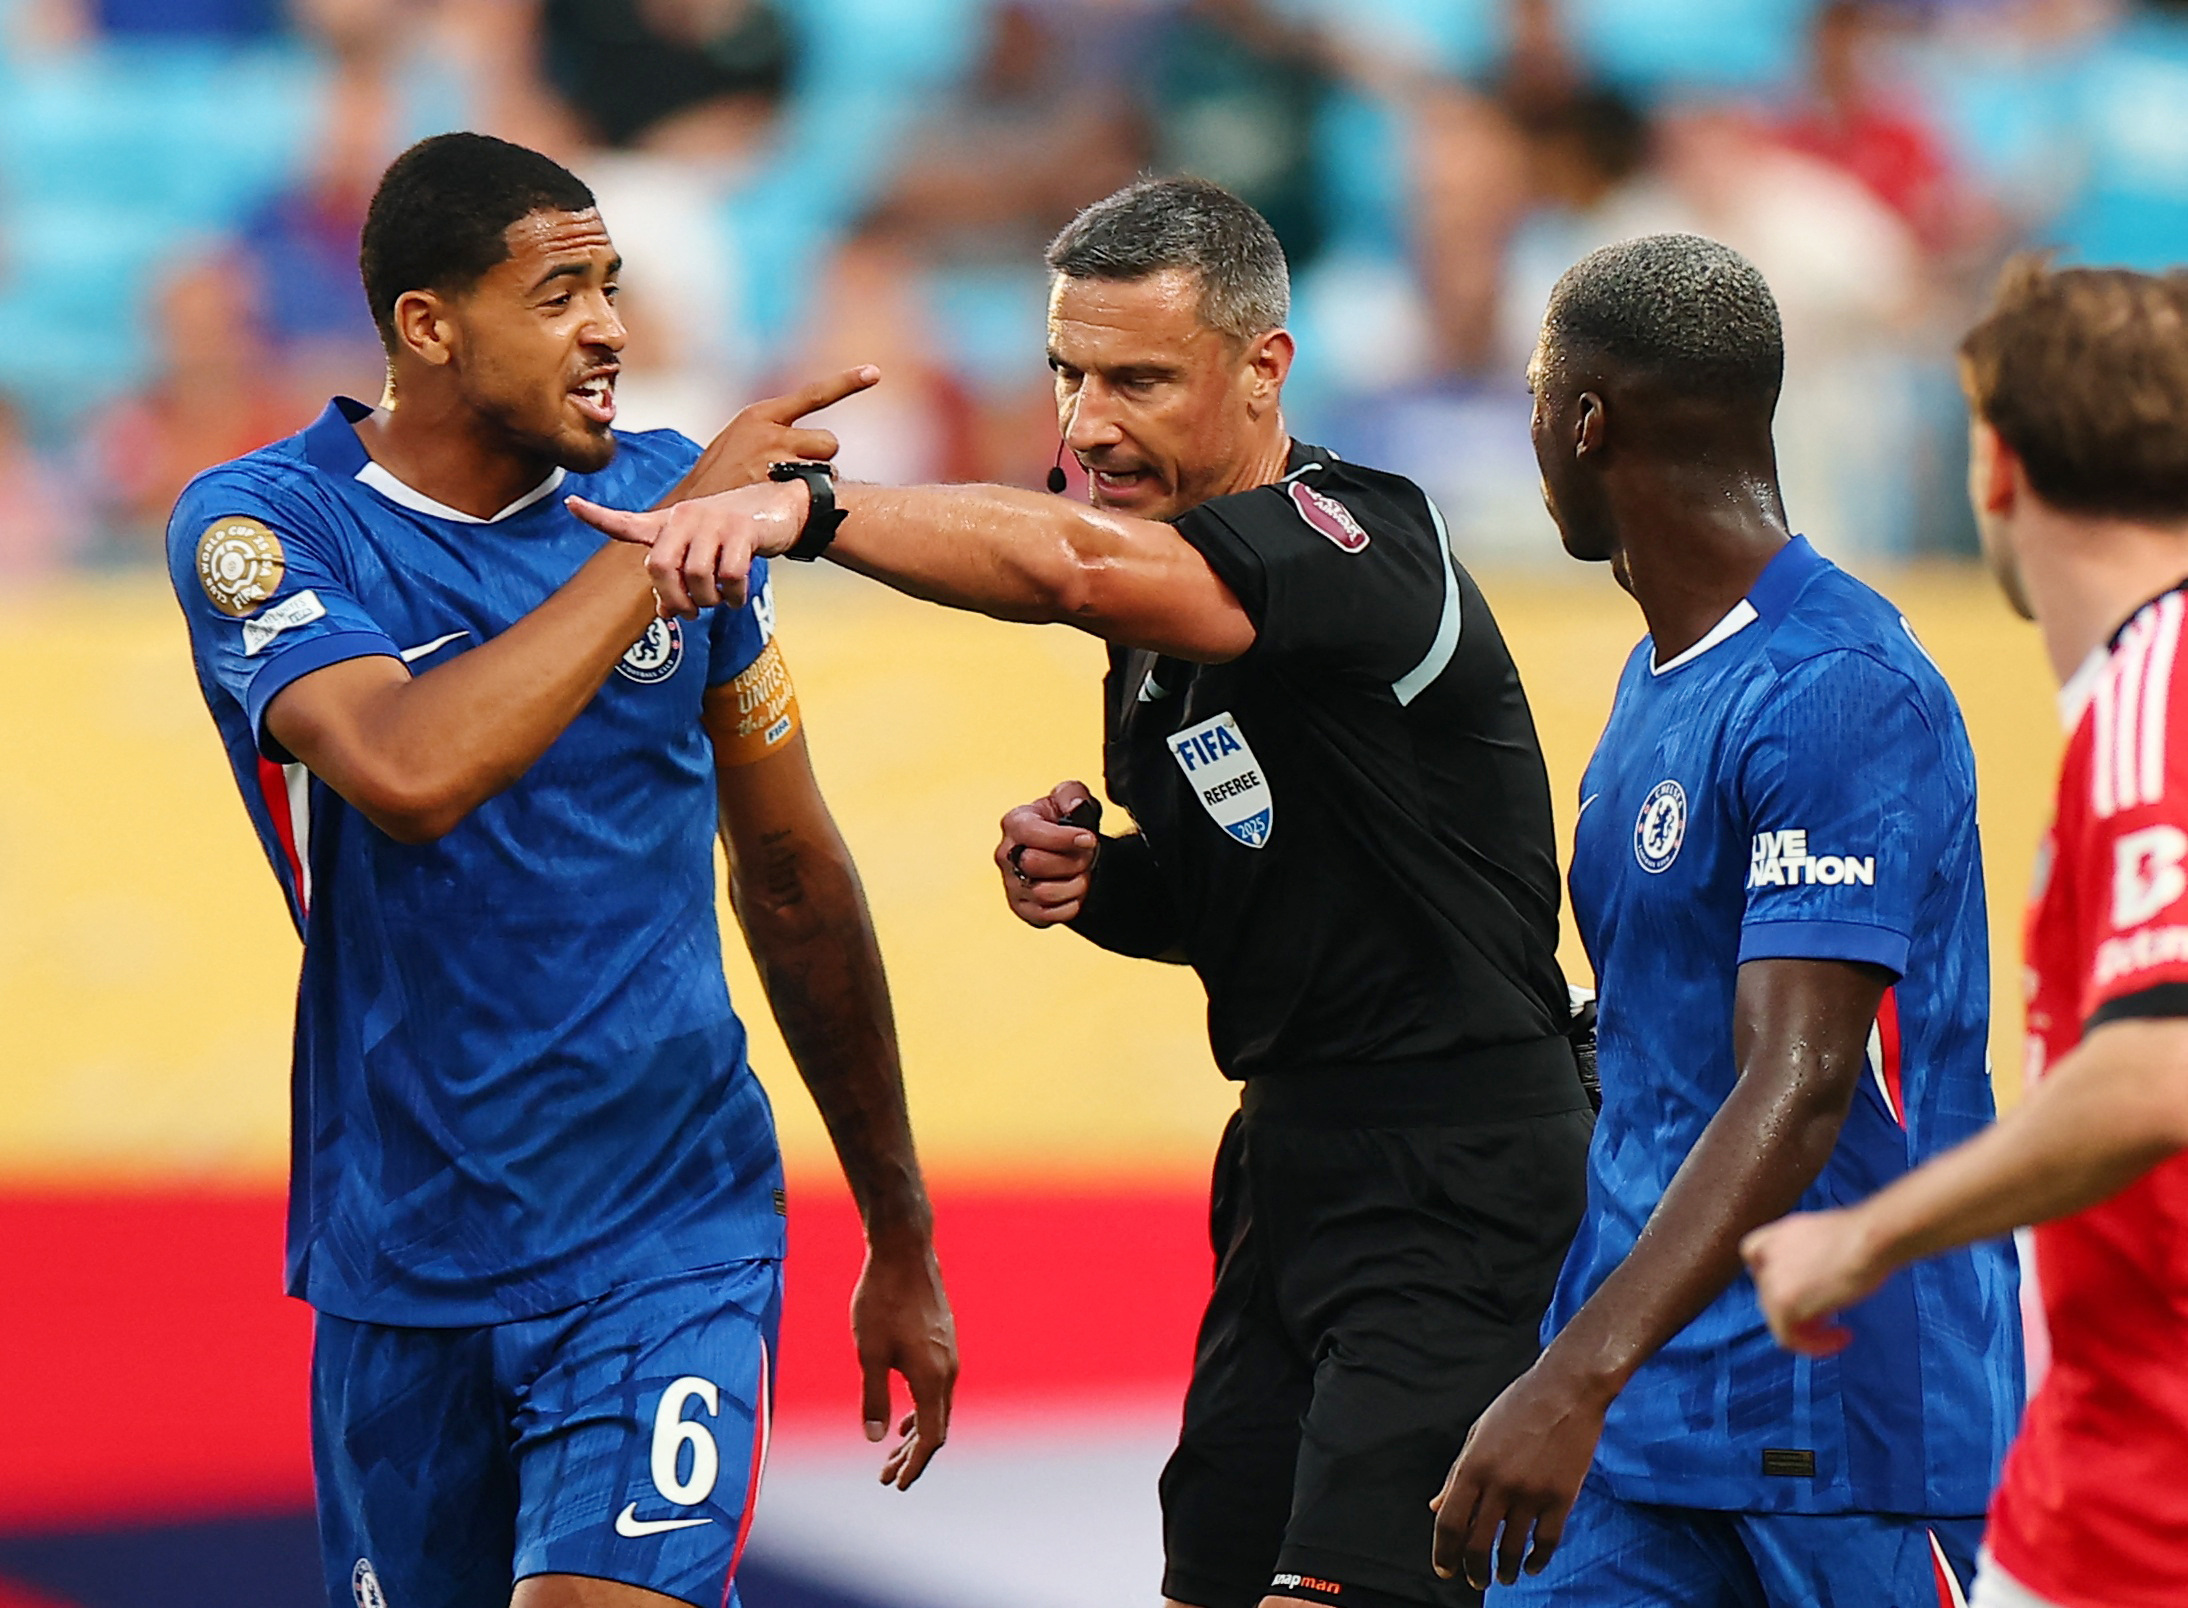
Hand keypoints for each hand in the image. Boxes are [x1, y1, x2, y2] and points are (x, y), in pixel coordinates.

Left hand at [567, 479, 806, 616]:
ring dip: (709, 600)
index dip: (598, 516)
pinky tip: (737, 595)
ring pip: (698, 576)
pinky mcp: (742, 530)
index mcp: (671, 523)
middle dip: (674, 598)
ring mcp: (714, 521)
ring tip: (720, 600)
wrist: (781, 507)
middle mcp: (686, 517)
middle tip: (688, 612)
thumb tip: (665, 614)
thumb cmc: (735, 533)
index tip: (571, 504)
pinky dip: (734, 595)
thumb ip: (679, 582)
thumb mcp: (703, 555)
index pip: (628, 522)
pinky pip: (730, 576)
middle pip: (661, 567)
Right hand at [679, 365, 879, 496]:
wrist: (691, 509)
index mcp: (761, 415)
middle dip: (821, 459)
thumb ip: (775, 433)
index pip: (814, 394)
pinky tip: (783, 505)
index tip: (874, 372)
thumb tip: (819, 445)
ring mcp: (775, 461)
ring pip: (827, 469)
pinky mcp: (778, 489)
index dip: (847, 382)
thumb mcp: (740, 440)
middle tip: (797, 474)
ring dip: (817, 481)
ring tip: (788, 490)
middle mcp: (771, 432)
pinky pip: (814, 493)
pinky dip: (806, 501)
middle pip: (830, 442)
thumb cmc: (721, 476)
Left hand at [850, 1231, 957, 1489]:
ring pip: (937, 1407)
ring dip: (915, 1433)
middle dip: (912, 1455)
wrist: (904, 1252)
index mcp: (932, 1378)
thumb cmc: (882, 1300)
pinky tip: (903, 1414)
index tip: (897, 1485)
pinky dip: (921, 1409)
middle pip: (936, 1427)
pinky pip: (937, 1388)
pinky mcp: (943, 1342)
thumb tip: (875, 1439)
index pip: (930, 1437)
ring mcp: (949, 1355)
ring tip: (891, 1453)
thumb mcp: (869, 1352)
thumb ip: (873, 1397)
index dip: (914, 1465)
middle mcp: (948, 1371)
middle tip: (887, 1477)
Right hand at [995, 781, 1100, 925]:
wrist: (1071, 853)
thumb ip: (1073, 794)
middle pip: (1036, 864)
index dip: (1063, 838)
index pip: (1031, 833)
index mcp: (1015, 822)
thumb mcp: (1073, 798)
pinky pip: (1048, 916)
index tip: (1088, 839)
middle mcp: (1006, 854)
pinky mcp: (1022, 909)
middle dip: (1070, 861)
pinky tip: (1074, 892)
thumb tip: (1074, 805)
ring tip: (1082, 874)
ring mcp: (1011, 884)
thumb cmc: (1068, 824)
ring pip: (1044, 893)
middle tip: (1087, 856)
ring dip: (1075, 885)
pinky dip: (1070, 906)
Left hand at [1430, 1356, 1608, 1589]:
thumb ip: (1457, 1473)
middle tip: (1475, 1581)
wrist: (1567, 1389)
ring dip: (1505, 1570)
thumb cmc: (1519, 1406)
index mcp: (1473, 1465)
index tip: (1445, 1569)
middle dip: (1473, 1570)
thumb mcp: (1478, 1434)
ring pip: (1512, 1548)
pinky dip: (1536, 1561)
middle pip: (1477, 1543)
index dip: (1444, 1552)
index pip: (1450, 1522)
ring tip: (1504, 1576)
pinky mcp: (1561, 1497)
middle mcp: (1499, 1483)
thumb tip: (1436, 1506)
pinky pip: (1545, 1542)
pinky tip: (1531, 1565)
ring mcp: (1531, 1492)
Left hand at [1740, 1207, 1885, 1355]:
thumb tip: (1811, 1284)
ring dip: (1809, 1331)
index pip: (1754, 1259)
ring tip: (1840, 1331)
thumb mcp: (1822, 1239)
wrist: (1870, 1238)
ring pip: (1778, 1320)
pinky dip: (1815, 1345)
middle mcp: (1766, 1257)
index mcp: (1774, 1236)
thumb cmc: (1863, 1236)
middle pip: (1769, 1295)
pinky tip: (1842, 1337)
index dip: (1776, 1280)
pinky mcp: (1784, 1304)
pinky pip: (1789, 1338)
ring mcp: (1771, 1280)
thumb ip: (1805, 1258)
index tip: (1803, 1291)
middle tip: (1831, 1316)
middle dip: (1799, 1310)